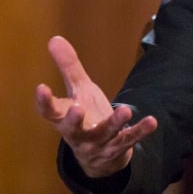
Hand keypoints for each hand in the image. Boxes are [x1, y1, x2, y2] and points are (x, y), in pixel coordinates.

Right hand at [34, 35, 156, 177]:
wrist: (100, 154)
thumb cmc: (86, 117)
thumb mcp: (78, 92)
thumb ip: (69, 68)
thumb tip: (54, 38)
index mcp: (64, 119)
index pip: (50, 112)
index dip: (44, 101)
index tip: (41, 87)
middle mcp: (78, 134)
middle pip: (73, 129)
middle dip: (73, 120)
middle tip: (76, 109)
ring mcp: (98, 143)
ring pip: (105, 134)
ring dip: (115, 123)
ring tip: (125, 110)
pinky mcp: (118, 148)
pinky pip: (129, 140)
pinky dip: (140, 131)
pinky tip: (151, 121)